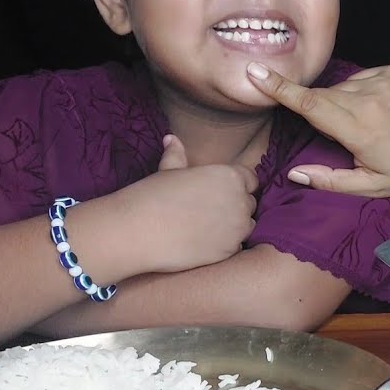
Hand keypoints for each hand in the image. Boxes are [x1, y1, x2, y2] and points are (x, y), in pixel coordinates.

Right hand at [109, 135, 258, 272]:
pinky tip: (203, 242)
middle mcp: (240, 201)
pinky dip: (224, 245)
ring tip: (206, 227)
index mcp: (230, 177)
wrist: (139, 231)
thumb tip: (172, 139)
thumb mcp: (168, 171)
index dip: (238, 185)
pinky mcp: (230, 250)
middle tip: (209, 211)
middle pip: (249, 203)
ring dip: (233, 226)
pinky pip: (235, 246)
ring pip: (246, 226)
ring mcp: (238, 228)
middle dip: (235, 206)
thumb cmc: (153, 196)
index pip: (251, 179)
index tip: (222, 192)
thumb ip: (178, 155)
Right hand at [247, 62, 389, 196]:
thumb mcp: (372, 186)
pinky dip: (362, 93)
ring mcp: (383, 80)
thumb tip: (295, 173)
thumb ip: (331, 181)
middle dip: (321, 111)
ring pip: (342, 88)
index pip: (311, 106)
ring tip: (371, 125)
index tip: (256, 71)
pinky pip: (362, 78)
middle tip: (348, 134)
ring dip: (345, 105)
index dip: (281, 89)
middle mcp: (370, 100)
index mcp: (360, 130)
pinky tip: (381, 110)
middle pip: (323, 97)